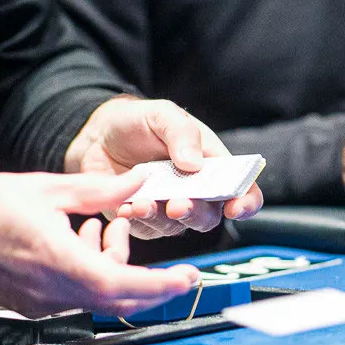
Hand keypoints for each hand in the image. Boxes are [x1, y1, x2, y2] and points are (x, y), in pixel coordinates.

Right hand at [0, 170, 198, 317]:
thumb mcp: (49, 188)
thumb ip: (100, 189)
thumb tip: (139, 180)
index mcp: (60, 260)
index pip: (123, 284)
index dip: (161, 285)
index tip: (187, 278)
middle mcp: (53, 291)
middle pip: (118, 297)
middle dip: (147, 278)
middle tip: (160, 254)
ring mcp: (42, 303)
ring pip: (98, 294)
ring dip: (112, 264)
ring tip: (105, 225)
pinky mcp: (33, 305)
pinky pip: (76, 295)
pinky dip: (90, 271)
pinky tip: (81, 239)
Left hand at [65, 97, 262, 239]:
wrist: (98, 134)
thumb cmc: (139, 122)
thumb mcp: (162, 115)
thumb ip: (181, 133)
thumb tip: (194, 164)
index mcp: (213, 167)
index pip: (243, 191)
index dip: (246, 203)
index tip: (235, 208)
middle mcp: (195, 193)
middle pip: (209, 217)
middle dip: (195, 213)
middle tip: (177, 205)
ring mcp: (168, 210)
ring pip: (175, 227)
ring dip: (160, 218)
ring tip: (142, 202)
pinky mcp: (141, 220)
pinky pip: (144, 229)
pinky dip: (136, 220)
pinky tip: (126, 206)